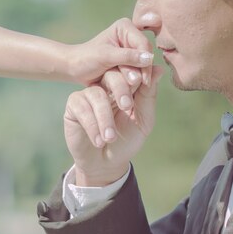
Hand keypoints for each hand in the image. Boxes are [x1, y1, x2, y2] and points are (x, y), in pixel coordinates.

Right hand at [63, 65, 163, 186]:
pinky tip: (99, 141)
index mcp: (124, 87)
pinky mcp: (74, 106)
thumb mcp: (143, 120)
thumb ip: (148, 96)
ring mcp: (88, 95)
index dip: (136, 73)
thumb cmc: (126, 141)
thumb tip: (158, 69)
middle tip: (127, 107)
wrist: (106, 164)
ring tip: (110, 138)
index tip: (142, 83)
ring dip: (105, 118)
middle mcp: (105, 87)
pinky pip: (82, 108)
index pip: (129, 70)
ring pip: (97, 94)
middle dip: (121, 89)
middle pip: (112, 75)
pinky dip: (92, 125)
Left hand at [65, 18, 153, 87]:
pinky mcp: (128, 62)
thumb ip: (127, 57)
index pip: (143, 44)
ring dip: (137, 78)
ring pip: (142, 66)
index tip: (145, 79)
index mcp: (125, 27)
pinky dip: (133, 82)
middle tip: (137, 86)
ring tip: (131, 89)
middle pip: (145, 55)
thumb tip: (149, 59)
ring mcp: (130, 50)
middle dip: (141, 71)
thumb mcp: (105, 57)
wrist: (74, 68)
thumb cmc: (85, 59)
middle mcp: (130, 36)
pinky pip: (137, 73)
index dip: (145, 61)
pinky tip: (131, 90)